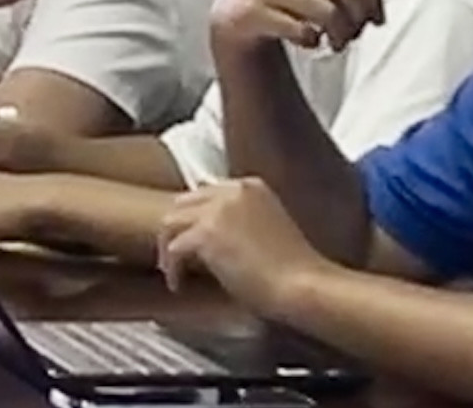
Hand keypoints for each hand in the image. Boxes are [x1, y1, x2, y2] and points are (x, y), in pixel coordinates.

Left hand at [157, 179, 329, 310]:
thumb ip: (242, 222)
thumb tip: (213, 238)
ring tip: (173, 271)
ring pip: (171, 222)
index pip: (207, 195)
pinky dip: (173, 269)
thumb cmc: (296, 270)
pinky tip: (178, 285)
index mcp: (251, 186)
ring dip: (169, 248)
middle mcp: (232, 191)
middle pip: (184, 203)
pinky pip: (174, 249)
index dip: (197, 220)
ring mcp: (218, 210)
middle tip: (178, 255)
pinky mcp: (207, 234)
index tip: (194, 242)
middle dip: (178, 229)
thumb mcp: (268, 229)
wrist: (304, 286)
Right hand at [211, 0, 418, 55]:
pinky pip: (300, 30)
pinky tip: (308, 40)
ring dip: (340, 35)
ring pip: (327, 12)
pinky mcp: (248, 11)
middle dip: (359, 18)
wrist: (233, 16)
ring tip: (336, 41)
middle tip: (355, 33)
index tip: (374, 18)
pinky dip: (312, 41)